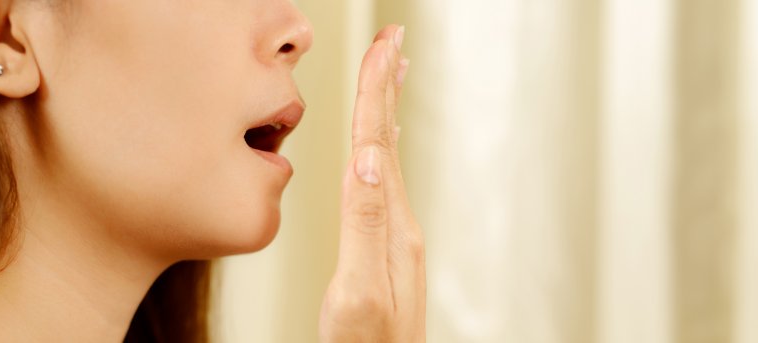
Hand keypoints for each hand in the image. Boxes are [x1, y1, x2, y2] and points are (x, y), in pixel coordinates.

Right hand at [319, 25, 424, 341]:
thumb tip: (365, 160)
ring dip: (386, 112)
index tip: (383, 45)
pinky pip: (383, 182)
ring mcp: (394, 235)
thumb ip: (364, 225)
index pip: (377, 143)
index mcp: (389, 223)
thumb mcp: (360, 290)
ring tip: (391, 78)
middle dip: (387, 87)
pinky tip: (379, 149)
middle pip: (387, 140)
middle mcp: (398, 222)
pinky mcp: (385, 248)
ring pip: (387, 157)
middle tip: (392, 41)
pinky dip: (380, 150)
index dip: (377, 92)